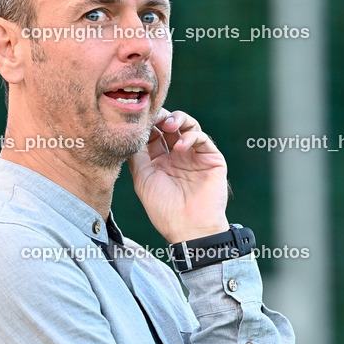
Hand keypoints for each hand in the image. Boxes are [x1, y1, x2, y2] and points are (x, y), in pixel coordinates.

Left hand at [128, 108, 229, 243]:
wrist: (189, 227)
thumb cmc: (163, 208)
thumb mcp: (143, 179)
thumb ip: (137, 155)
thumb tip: (131, 134)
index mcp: (160, 161)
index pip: (154, 135)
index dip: (148, 125)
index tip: (140, 119)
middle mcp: (177, 156)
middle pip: (170, 126)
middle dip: (162, 117)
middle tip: (155, 116)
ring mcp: (195, 156)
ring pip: (188, 126)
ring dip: (178, 120)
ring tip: (168, 125)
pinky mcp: (212, 158)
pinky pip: (202, 138)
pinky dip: (190, 137)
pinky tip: (179, 146)